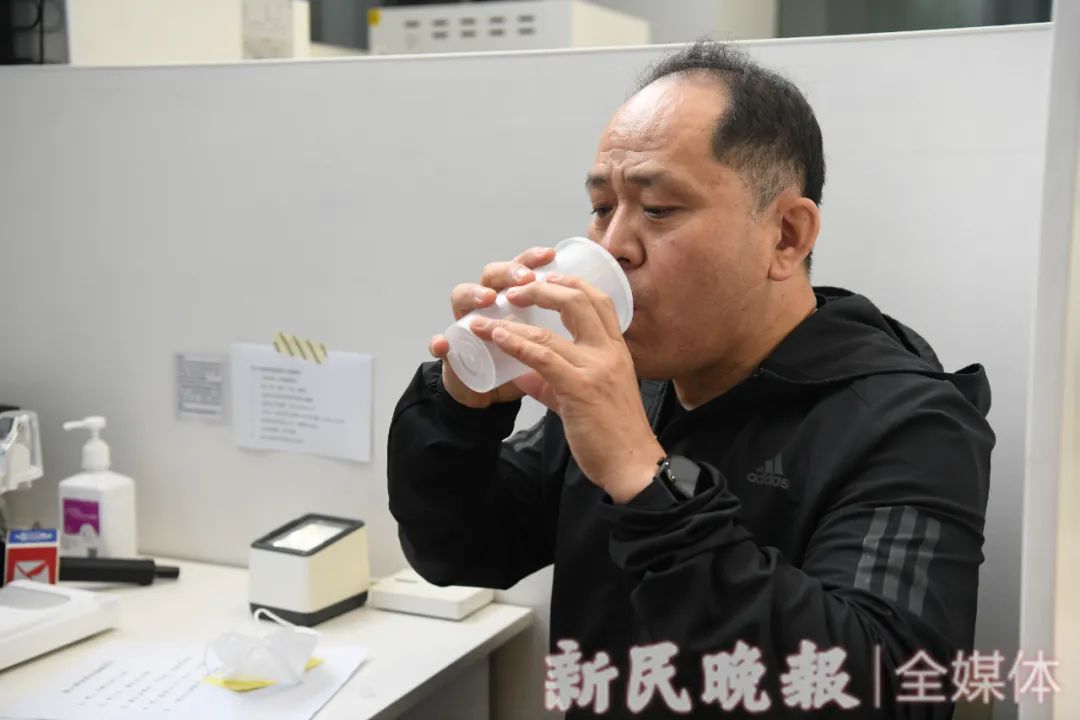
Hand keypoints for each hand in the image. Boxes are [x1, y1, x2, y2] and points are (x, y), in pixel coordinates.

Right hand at [429, 246, 555, 408]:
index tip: (551, 253)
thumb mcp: (550, 350)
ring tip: (488, 299)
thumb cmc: (522, 366)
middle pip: (491, 274)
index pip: (520, 267)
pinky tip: (442, 344)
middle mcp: (486, 304)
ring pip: (460, 297)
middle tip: (524, 277)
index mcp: (511, 298)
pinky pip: (440, 345)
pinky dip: (439, 343)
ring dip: (473, 294)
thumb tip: (597, 316)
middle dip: (507, 270)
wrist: (488, 395)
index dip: (533, 257)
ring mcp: (464, 326)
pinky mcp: (451, 354)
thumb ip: (565, 333)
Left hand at [469, 273, 664, 501]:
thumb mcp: (585, 399)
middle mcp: (609, 353)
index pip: (598, 301)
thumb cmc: (613, 435)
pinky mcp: (580, 388)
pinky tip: (497, 337)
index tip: (546, 276)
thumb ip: (553, 385)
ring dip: (515, 318)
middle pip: (578, 301)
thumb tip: (523, 376)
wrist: (633, 466)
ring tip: (489, 314)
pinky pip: (543, 358)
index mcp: (616, 351)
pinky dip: (516, 343)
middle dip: (543, 287)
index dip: (571, 282)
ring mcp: (596, 368)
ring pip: (551, 330)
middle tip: (515, 288)